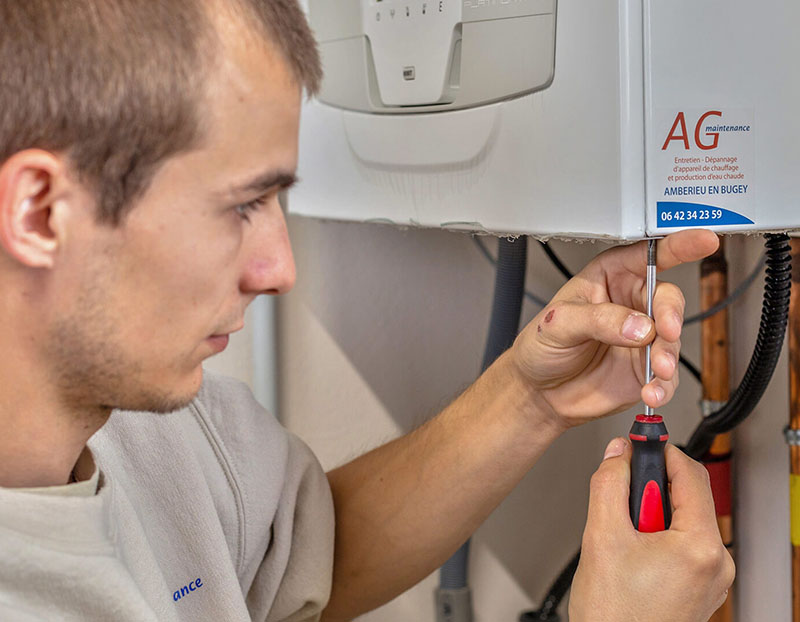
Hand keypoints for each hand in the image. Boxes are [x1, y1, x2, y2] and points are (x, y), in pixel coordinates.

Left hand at [511, 230, 718, 427]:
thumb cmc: (541, 348)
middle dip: (670, 316)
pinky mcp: (646, 369)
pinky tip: (651, 390)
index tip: (703, 241)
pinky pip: (668, 376)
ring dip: (667, 356)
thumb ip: (598, 319)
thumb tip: (639, 326)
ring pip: (672, 339)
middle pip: (667, 298)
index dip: (678, 245)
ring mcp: (642, 338)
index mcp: (609, 277)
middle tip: (665, 333)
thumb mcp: (557, 324)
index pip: (647, 255)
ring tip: (655, 370)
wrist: (539, 393)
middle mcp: (631, 304)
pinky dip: (663, 385)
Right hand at [569, 438, 734, 621]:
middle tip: (621, 495)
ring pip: (683, 520)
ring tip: (622, 534)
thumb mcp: (601, 536)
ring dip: (651, 513)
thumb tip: (617, 453)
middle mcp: (716, 563)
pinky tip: (632, 551)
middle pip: (688, 496)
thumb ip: (609, 484)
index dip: (661, 451)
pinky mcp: (700, 588)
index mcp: (700, 547)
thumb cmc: (614, 614)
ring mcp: (711, 578)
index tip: (640, 441)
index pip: (690, 473)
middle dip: (651, 487)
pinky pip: (684, 544)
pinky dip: (657, 535)